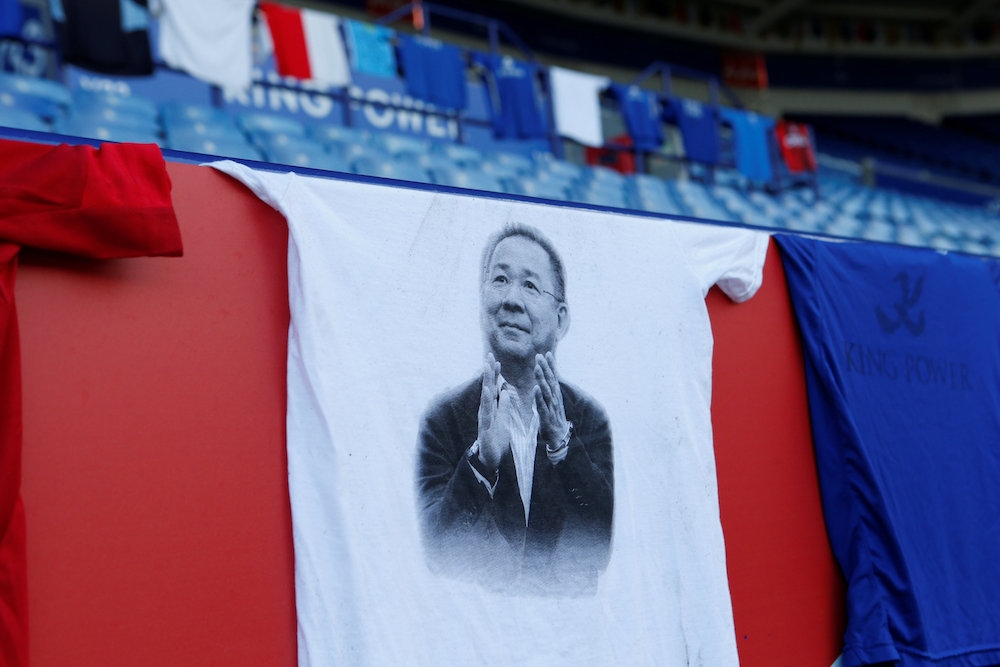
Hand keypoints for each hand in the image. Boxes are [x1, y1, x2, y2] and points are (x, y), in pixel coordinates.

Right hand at [477, 353, 506, 469]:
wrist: (491, 458)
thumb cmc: (496, 438)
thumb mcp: (504, 419)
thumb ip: (504, 405)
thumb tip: (505, 391)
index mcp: (491, 407)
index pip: (492, 387)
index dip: (494, 374)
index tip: (495, 359)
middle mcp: (485, 410)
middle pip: (487, 388)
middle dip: (488, 372)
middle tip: (489, 356)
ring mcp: (484, 418)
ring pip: (485, 397)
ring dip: (487, 382)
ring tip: (488, 369)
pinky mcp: (485, 427)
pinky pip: (486, 412)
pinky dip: (487, 401)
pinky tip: (488, 391)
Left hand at [533, 352, 568, 445]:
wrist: (560, 438)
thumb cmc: (554, 419)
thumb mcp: (552, 403)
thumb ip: (548, 391)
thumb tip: (544, 380)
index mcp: (555, 395)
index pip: (553, 377)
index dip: (551, 366)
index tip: (547, 353)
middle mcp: (555, 399)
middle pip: (550, 381)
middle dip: (545, 368)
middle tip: (539, 355)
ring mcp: (551, 408)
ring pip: (546, 391)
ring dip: (542, 379)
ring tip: (537, 368)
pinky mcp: (546, 417)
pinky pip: (542, 406)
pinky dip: (539, 397)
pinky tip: (535, 388)